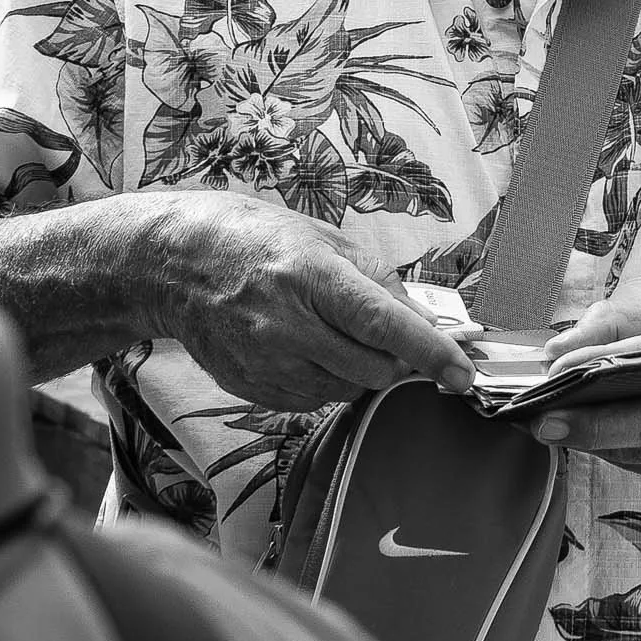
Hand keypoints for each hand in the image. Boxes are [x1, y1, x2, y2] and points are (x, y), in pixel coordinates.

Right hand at [141, 187, 476, 410]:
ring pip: (347, 390)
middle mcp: (287, 325)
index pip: (384, 324)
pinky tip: (305, 347)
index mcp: (311, 275)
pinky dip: (327, 380)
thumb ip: (378, 279)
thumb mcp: (324, 239)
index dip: (430, 352)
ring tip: (331, 330)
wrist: (176, 265)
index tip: (463, 374)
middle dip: (397, 359)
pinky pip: (315, 400)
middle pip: (374, 369)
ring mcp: (266, 363)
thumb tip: (427, 320)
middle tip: (388, 335)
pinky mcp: (252, 390)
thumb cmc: (258, 241)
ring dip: (360, 369)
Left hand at [530, 303, 640, 478]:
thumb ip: (616, 323)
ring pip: (637, 448)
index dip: (604, 363)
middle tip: (542, 419)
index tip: (556, 365)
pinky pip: (636, 461)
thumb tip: (557, 349)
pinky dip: (603, 446)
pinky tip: (574, 431)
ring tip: (540, 420)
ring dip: (587, 438)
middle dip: (594, 425)